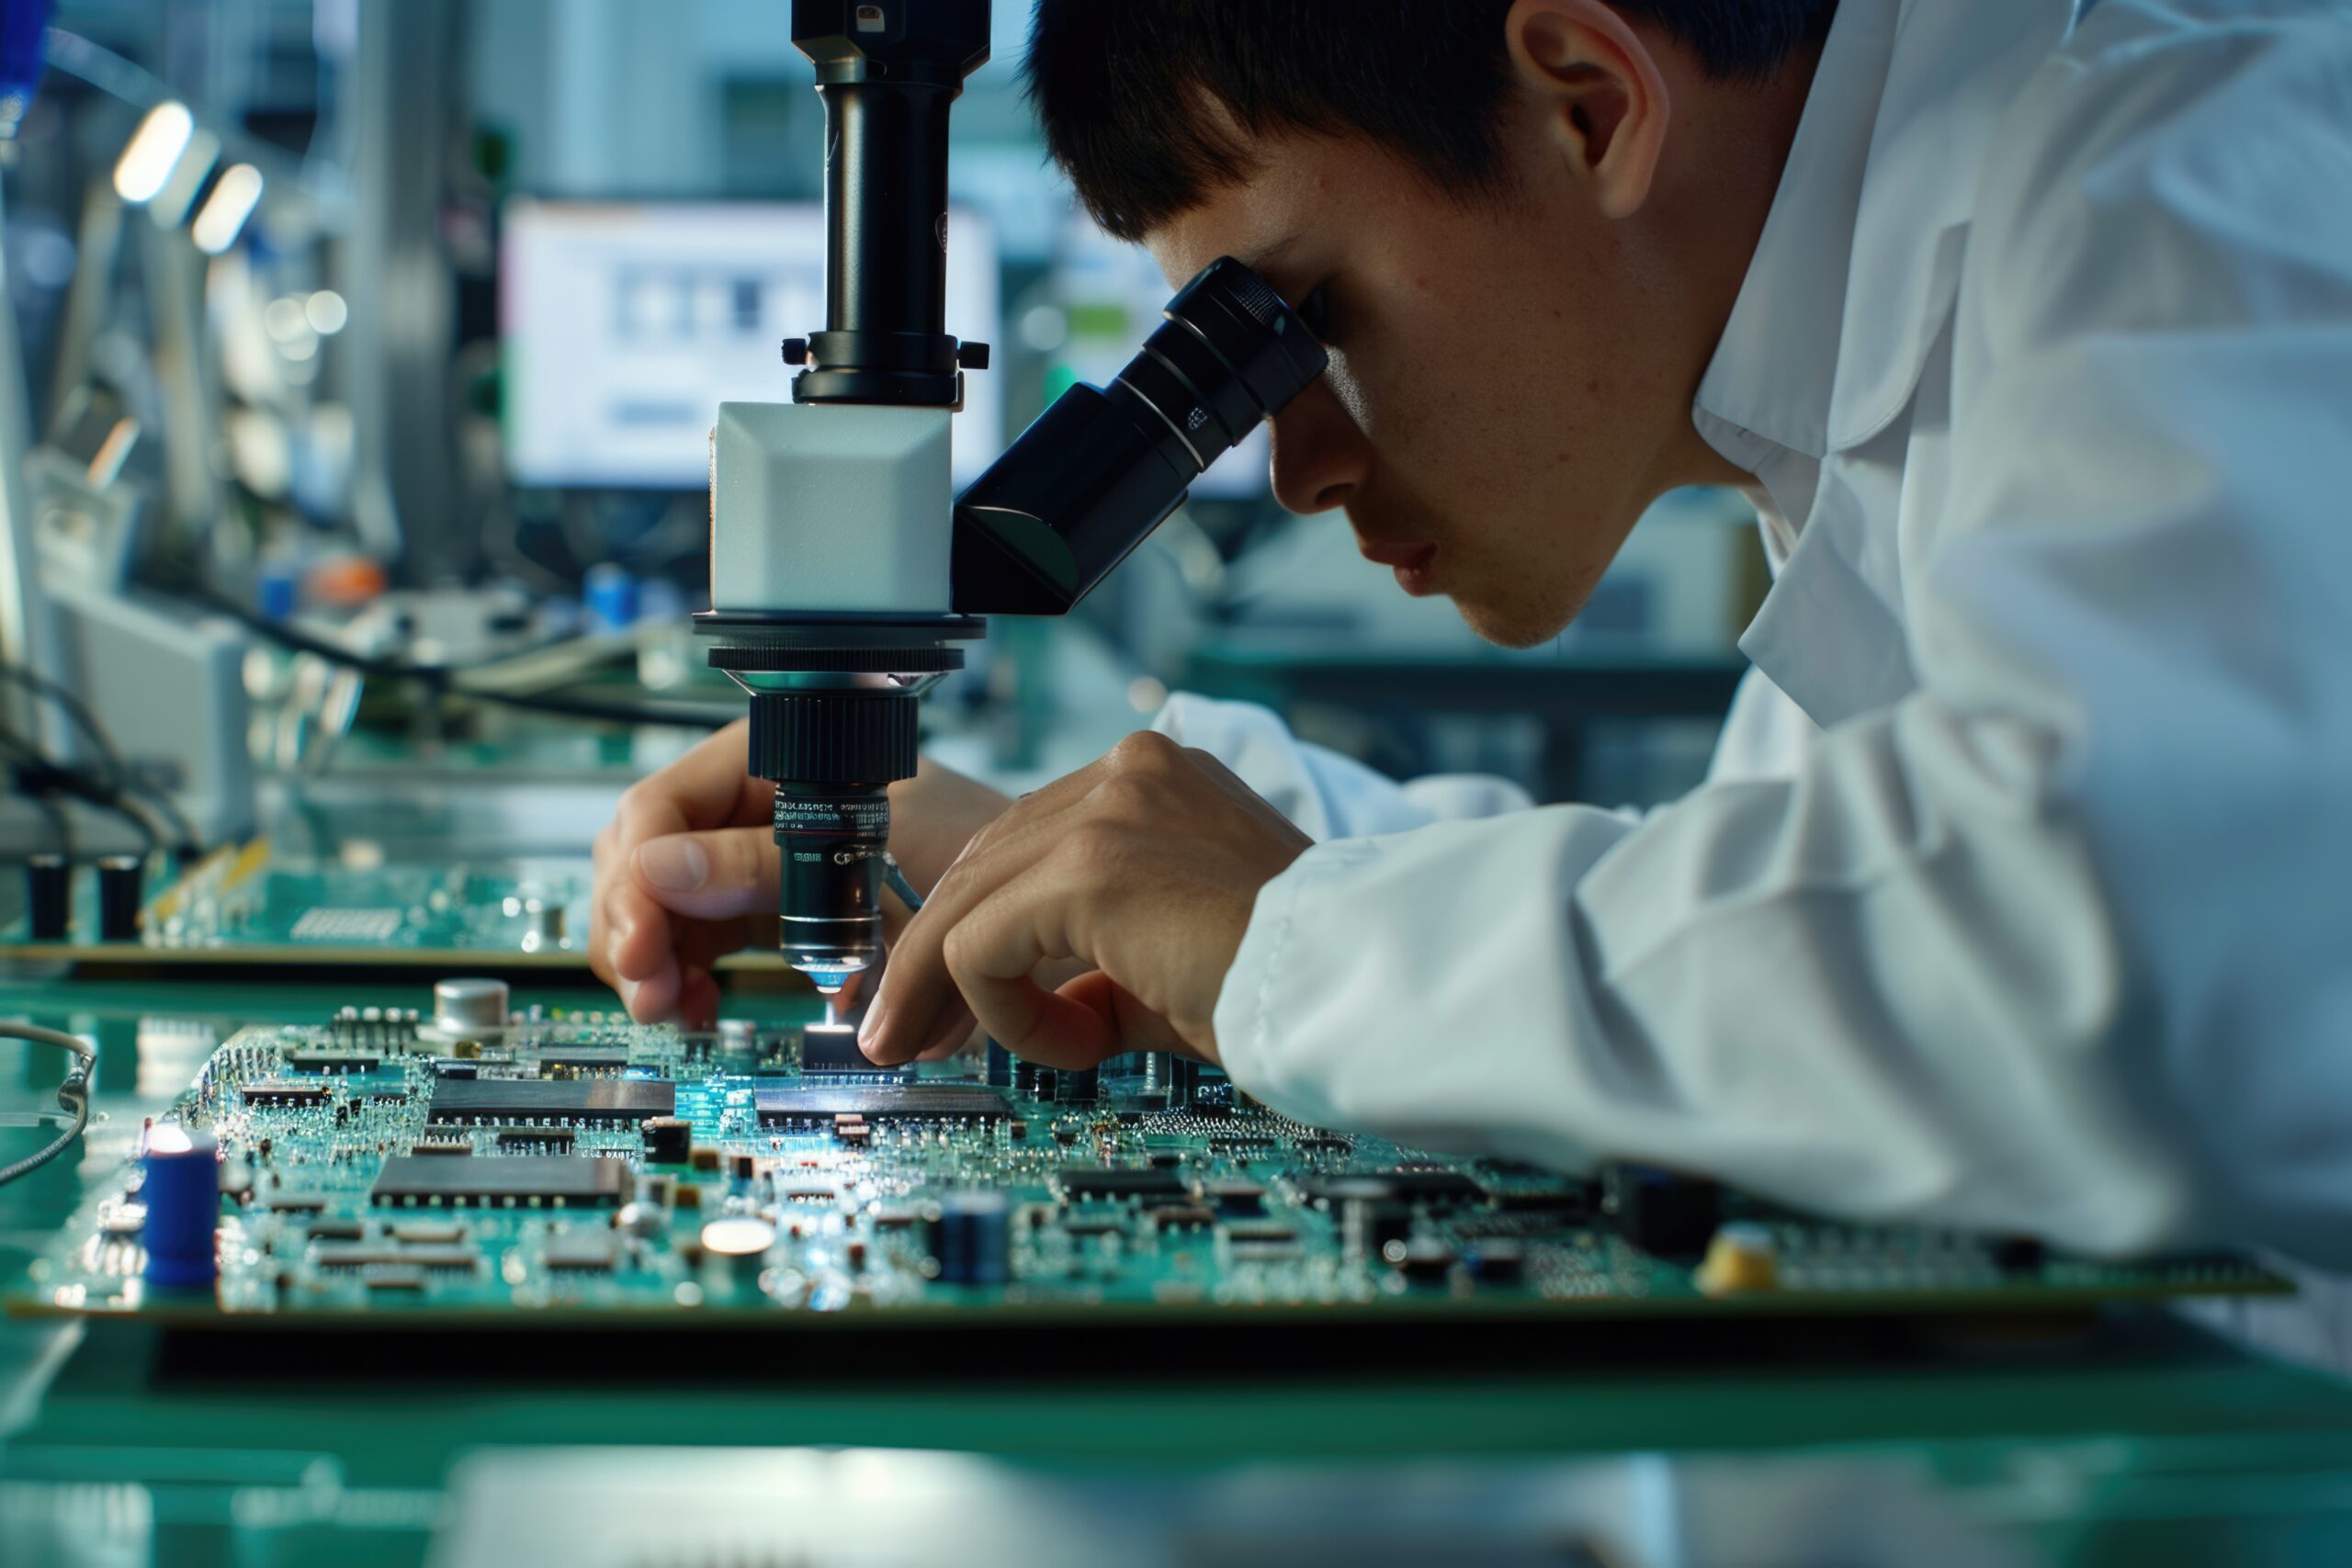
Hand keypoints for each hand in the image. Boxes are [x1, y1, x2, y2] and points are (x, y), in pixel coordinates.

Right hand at [590, 721, 1012, 1025]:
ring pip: (663, 901)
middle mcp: (764, 798)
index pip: (662, 805)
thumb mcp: (875, 870)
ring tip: (673, 1007)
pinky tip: (695, 1006)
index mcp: (784, 757)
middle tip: (649, 992)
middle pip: (647, 852)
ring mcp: (767, 854)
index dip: (637, 878)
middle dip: (634, 924)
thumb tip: (662, 871)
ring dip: (652, 958)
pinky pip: (701, 935)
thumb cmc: (991, 869)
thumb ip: (768, 869)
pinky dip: (685, 973)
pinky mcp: (780, 908)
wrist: (1053, 920)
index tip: (639, 948)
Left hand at [857, 731, 1311, 1069]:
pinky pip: (986, 947)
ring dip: (940, 989)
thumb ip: (1095, 964)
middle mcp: (1128, 770)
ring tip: (917, 1047)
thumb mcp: (1173, 955)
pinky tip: (1075, 1046)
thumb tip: (1023, 1004)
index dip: (973, 922)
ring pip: (967, 901)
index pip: (1026, 841)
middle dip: (927, 955)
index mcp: (1154, 777)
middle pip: (982, 863)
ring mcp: (1107, 807)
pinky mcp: (1088, 865)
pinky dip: (1008, 1012)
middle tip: (892, 1029)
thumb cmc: (1290, 976)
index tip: (939, 990)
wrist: (1355, 982)